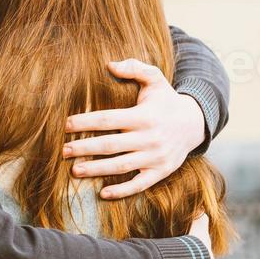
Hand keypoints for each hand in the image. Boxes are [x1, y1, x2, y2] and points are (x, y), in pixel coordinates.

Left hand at [63, 59, 207, 199]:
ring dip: (96, 170)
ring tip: (75, 171)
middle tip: (63, 151)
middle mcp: (149, 138)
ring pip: (121, 166)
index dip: (85, 122)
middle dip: (84, 148)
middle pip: (110, 145)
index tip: (66, 125)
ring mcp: (155, 157)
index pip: (108, 119)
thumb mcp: (155, 79)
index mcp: (144, 116)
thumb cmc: (166, 100)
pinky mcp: (161, 172)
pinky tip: (103, 193)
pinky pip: (140, 184)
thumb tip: (110, 65)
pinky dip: (122, 191)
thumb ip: (135, 68)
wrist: (195, 123)